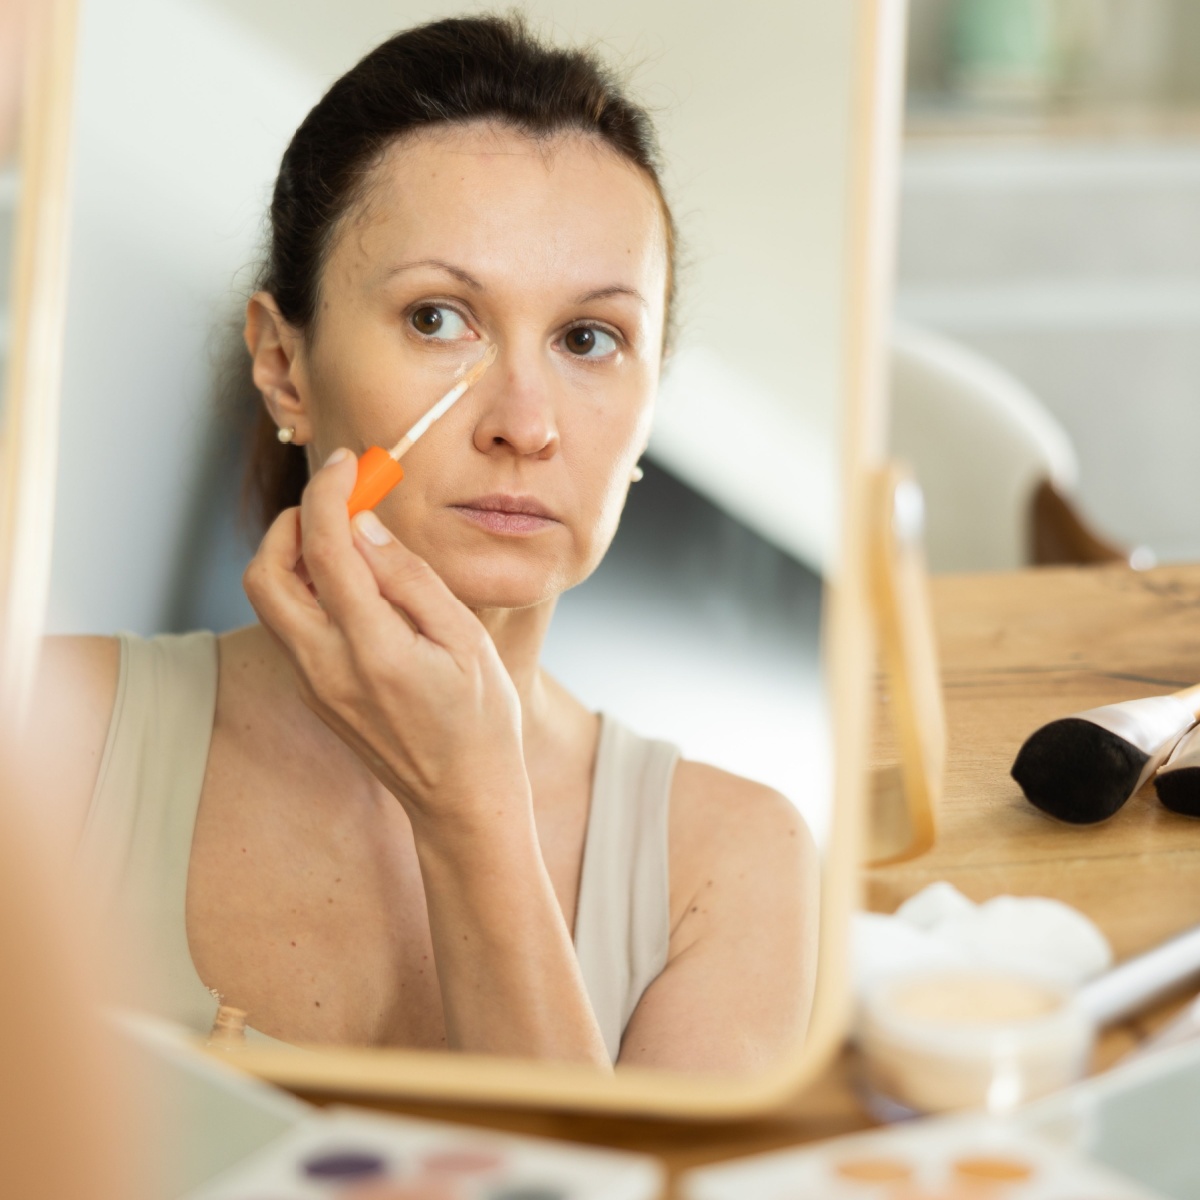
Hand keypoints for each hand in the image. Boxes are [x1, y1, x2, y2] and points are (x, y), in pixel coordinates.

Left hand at [242, 449, 530, 835]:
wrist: (461, 799)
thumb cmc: (481, 720)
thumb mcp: (466, 640)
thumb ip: (410, 579)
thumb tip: (363, 525)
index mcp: (373, 651)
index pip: (326, 550)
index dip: (330, 494)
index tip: (349, 462)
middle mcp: (327, 668)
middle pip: (266, 574)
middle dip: (293, 523)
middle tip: (340, 504)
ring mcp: (314, 685)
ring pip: (270, 600)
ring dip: (296, 555)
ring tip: (352, 542)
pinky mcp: (314, 693)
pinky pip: (291, 626)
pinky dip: (309, 588)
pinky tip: (356, 585)